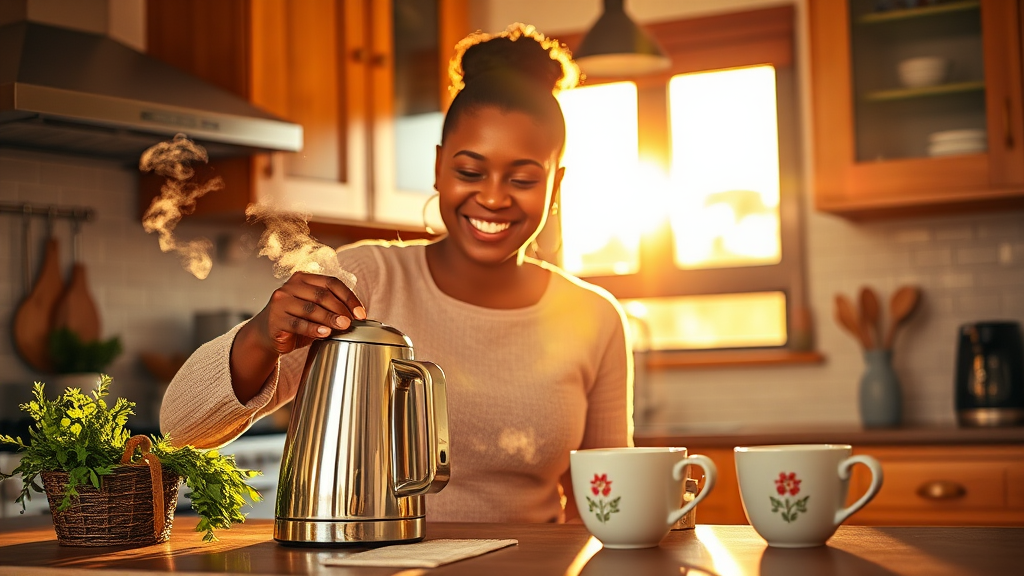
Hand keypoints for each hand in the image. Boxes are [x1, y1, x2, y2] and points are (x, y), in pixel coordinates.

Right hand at [249, 272, 365, 354]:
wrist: (267, 334)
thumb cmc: (297, 321)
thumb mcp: (315, 310)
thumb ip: (331, 307)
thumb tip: (357, 315)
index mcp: (303, 278)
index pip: (331, 282)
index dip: (349, 297)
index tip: (361, 313)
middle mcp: (290, 286)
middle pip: (322, 295)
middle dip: (340, 309)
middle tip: (352, 322)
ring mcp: (280, 302)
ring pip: (310, 308)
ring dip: (329, 318)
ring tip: (343, 326)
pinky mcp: (275, 319)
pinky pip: (298, 323)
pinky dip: (313, 328)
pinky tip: (325, 333)